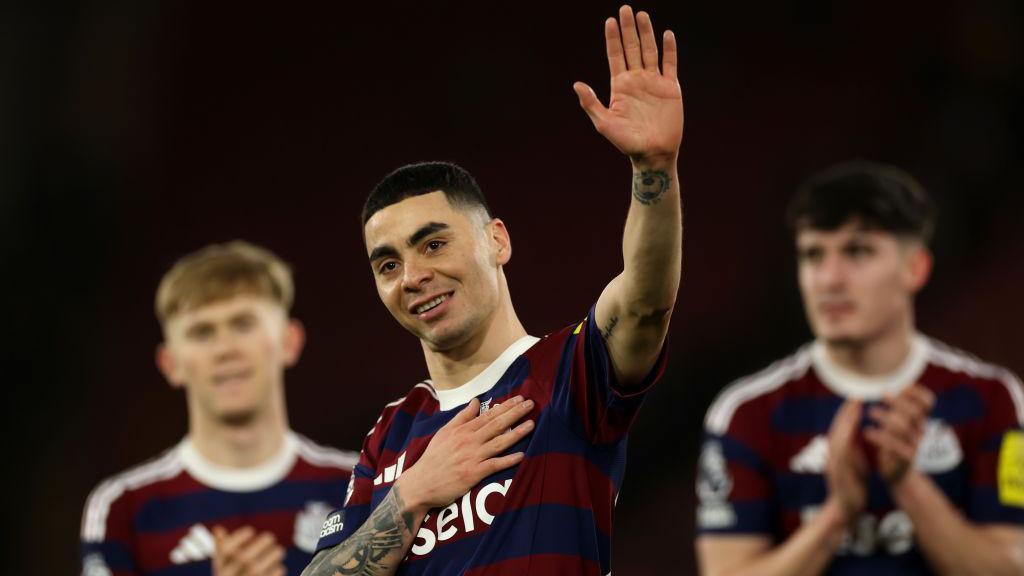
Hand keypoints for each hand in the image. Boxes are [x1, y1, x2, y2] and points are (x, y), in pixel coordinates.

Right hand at [212, 525, 285, 575]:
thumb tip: (218, 530)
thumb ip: (220, 549)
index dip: (239, 537)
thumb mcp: (221, 568)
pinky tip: (278, 567)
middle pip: (245, 557)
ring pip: (259, 568)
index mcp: (219, 570)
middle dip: (260, 543)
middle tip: (270, 537)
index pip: (226, 549)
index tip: (250, 531)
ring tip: (279, 550)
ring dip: (273, 555)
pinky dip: (277, 571)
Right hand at [396, 396, 534, 512]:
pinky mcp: (474, 474)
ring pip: (499, 442)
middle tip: (530, 404)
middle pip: (496, 424)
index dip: (506, 406)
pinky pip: (494, 465)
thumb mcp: (444, 432)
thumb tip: (476, 401)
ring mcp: (472, 457)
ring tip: (531, 424)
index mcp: (462, 430)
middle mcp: (469, 441)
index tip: (520, 398)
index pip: (488, 414)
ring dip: (517, 433)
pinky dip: (508, 460)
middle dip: (515, 413)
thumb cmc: (434, 457)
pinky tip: (521, 455)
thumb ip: (462, 417)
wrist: (421, 483)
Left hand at [574, 5, 683, 167]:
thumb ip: (591, 103)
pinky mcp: (670, 88)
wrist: (653, 153)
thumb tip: (576, 84)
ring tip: (641, 15)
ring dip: (646, 33)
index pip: (615, 56)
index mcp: (620, 86)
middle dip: (628, 29)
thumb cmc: (626, 142)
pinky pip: (670, 64)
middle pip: (631, 48)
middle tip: (625, 8)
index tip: (610, 21)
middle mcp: (636, 80)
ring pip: (649, 51)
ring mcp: (654, 82)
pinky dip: (669, 49)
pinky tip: (666, 34)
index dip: (612, 38)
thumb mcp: (604, 123)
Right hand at [825, 400, 867, 523]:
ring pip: (837, 436)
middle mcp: (832, 454)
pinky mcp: (837, 471)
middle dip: (846, 411)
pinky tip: (851, 429)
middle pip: (837, 428)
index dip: (848, 413)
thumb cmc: (851, 487)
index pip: (842, 428)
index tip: (857, 398)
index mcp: (838, 452)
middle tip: (855, 395)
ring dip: (845, 421)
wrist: (844, 509)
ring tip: (854, 407)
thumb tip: (857, 431)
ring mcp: (833, 462)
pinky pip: (840, 451)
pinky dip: (844, 438)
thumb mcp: (854, 463)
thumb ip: (854, 448)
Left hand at [864, 384, 934, 485]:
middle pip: (915, 412)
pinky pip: (895, 446)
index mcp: (921, 419)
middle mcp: (921, 430)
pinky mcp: (906, 458)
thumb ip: (897, 406)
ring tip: (871, 412)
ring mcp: (915, 445)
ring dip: (886, 417)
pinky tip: (868, 432)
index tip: (900, 386)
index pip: (928, 402)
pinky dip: (880, 437)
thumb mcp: (898, 422)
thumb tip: (886, 385)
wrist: (899, 472)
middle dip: (898, 401)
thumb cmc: (895, 441)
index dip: (916, 392)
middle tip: (882, 394)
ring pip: (904, 428)